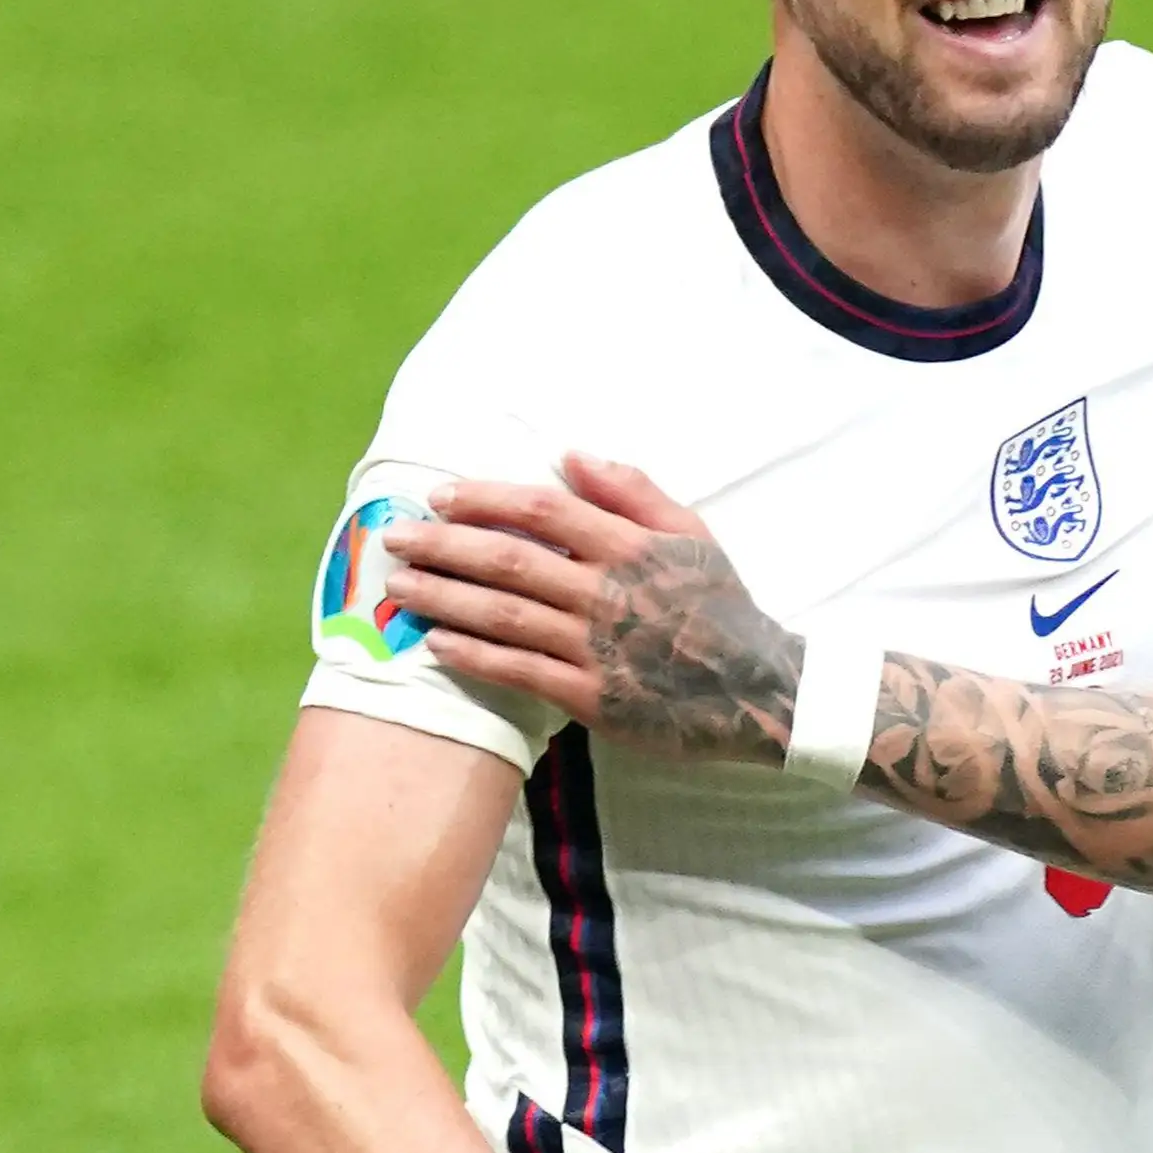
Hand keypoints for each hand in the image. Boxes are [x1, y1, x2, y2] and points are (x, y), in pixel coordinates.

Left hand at [380, 453, 801, 767]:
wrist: (757, 692)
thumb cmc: (720, 607)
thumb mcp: (692, 534)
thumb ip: (633, 492)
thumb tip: (571, 454)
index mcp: (631, 546)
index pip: (544, 510)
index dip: (485, 499)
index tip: (440, 495)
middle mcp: (608, 593)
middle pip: (510, 559)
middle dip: (444, 545)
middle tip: (394, 538)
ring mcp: (597, 648)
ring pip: (504, 615)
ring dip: (444, 597)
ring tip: (398, 587)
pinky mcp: (592, 698)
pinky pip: (520, 672)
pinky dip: (474, 656)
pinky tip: (436, 643)